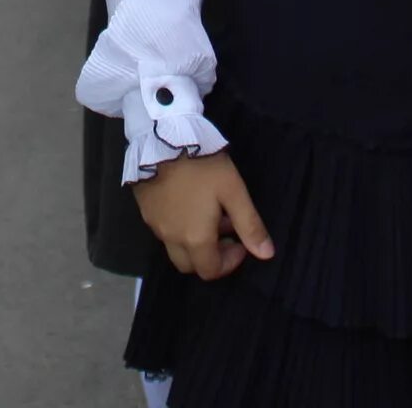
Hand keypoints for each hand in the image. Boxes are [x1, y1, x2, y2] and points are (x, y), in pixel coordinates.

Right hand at [132, 151, 272, 280]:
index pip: (211, 271)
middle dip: (210, 257)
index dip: (229, 263)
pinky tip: (187, 204)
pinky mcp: (145, 211)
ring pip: (175, 249)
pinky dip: (178, 228)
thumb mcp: (233, 191)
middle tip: (223, 231)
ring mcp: (155, 225)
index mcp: (195, 239)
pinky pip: (163, 231)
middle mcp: (171, 239)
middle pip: (190, 266)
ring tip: (207, 214)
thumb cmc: (203, 167)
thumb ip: (250, 225)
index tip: (239, 242)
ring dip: (193, 242)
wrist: (163, 139)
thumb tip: (266, 254)